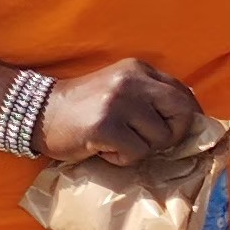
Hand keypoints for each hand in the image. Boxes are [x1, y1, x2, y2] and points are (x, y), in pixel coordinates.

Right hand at [39, 59, 202, 162]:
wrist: (39, 113)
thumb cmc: (84, 107)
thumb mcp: (121, 89)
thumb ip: (151, 97)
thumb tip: (191, 117)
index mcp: (139, 70)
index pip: (183, 94)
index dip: (188, 118)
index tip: (178, 133)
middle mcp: (132, 81)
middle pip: (181, 113)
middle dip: (174, 135)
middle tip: (151, 143)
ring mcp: (118, 103)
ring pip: (160, 139)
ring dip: (141, 149)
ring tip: (116, 142)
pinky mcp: (105, 126)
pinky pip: (136, 153)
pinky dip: (122, 159)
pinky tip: (103, 150)